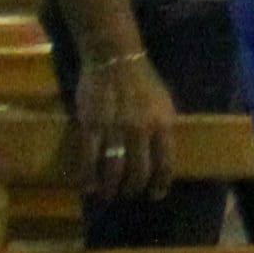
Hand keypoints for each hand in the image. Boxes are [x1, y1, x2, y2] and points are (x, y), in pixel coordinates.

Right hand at [73, 51, 182, 202]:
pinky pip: (89, 159)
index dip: (160, 184)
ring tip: (108, 194)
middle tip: (128, 194)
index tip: (155, 195)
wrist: (115, 58)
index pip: (165, 164)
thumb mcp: (164, 103)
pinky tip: (88, 186)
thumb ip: (163, 128)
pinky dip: (88, 177)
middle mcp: (141, 130)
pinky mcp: (91, 126)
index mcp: (163, 124)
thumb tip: (163, 155)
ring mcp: (115, 129)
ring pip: (114, 170)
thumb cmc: (142, 80)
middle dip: (133, 189)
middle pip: (139, 172)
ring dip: (110, 188)